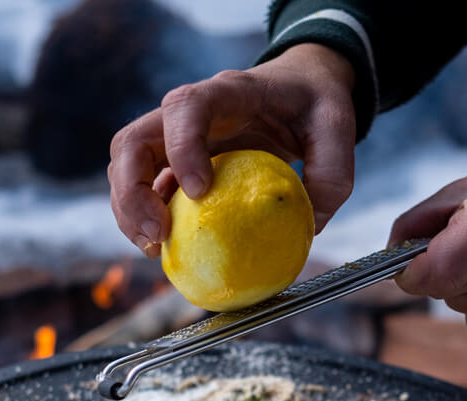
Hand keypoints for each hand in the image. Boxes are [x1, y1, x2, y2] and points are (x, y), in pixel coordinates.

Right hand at [108, 43, 356, 257]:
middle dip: (133, 190)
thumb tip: (310, 227)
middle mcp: (190, 112)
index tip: (200, 192)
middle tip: (160, 234)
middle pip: (133, 140)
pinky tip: (164, 248)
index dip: (182, 148)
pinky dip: (145, 219)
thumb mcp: (338, 128)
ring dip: (130, 211)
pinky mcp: (177, 162)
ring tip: (155, 248)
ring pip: (127, 166)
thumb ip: (331, 175)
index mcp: (229, 93)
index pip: (187, 107)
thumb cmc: (316, 103)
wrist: (302, 86)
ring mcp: (177, 137)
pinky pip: (145, 188)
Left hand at [390, 154, 466, 336]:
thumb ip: (417, 222)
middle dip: (439, 271)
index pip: (442, 268)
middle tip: (465, 246)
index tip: (409, 265)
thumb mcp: (466, 188)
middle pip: (445, 290)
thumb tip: (389, 263)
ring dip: (462, 288)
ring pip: (461, 308)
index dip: (414, 272)